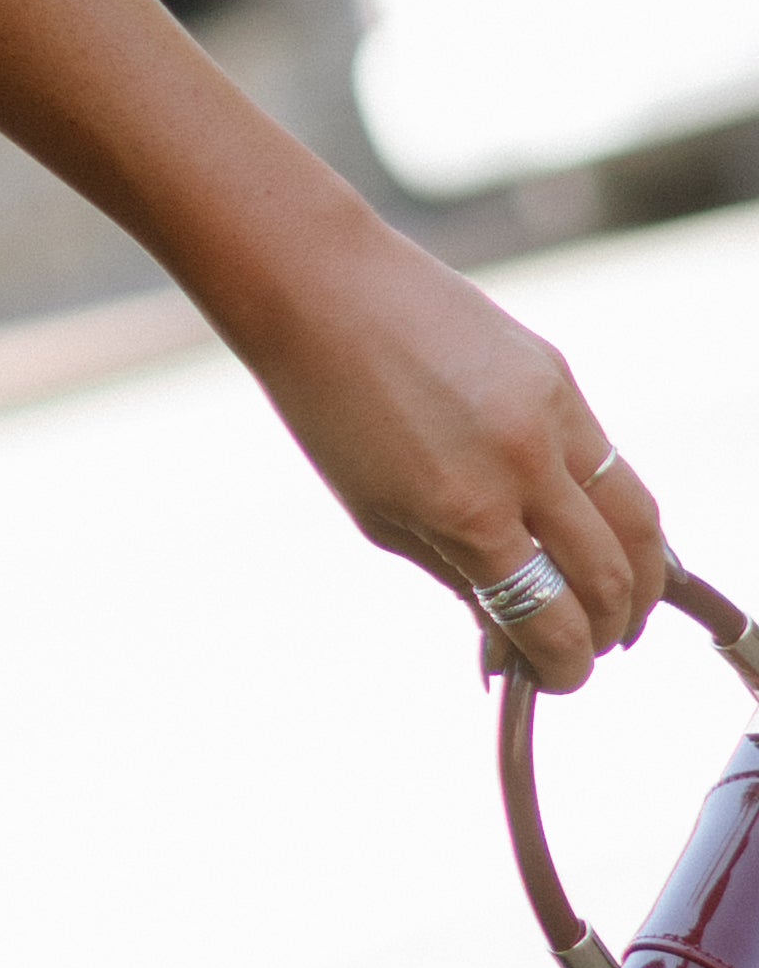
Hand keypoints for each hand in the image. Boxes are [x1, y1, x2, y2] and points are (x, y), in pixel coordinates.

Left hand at [240, 214, 663, 693]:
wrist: (324, 289)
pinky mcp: (562, 376)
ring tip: (622, 604)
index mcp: (467, 509)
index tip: (561, 678)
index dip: (565, 666)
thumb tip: (515, 632)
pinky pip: (612, 461)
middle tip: (596, 646)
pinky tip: (599, 531)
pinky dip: (616, 510)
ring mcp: (553, 413)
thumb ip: (458, 576)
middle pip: (610, 575)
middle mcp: (524, 463)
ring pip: (639, 518)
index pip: (551, 617)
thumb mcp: (379, 516)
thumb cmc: (332, 408)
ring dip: (641, 576)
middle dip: (610, 628)